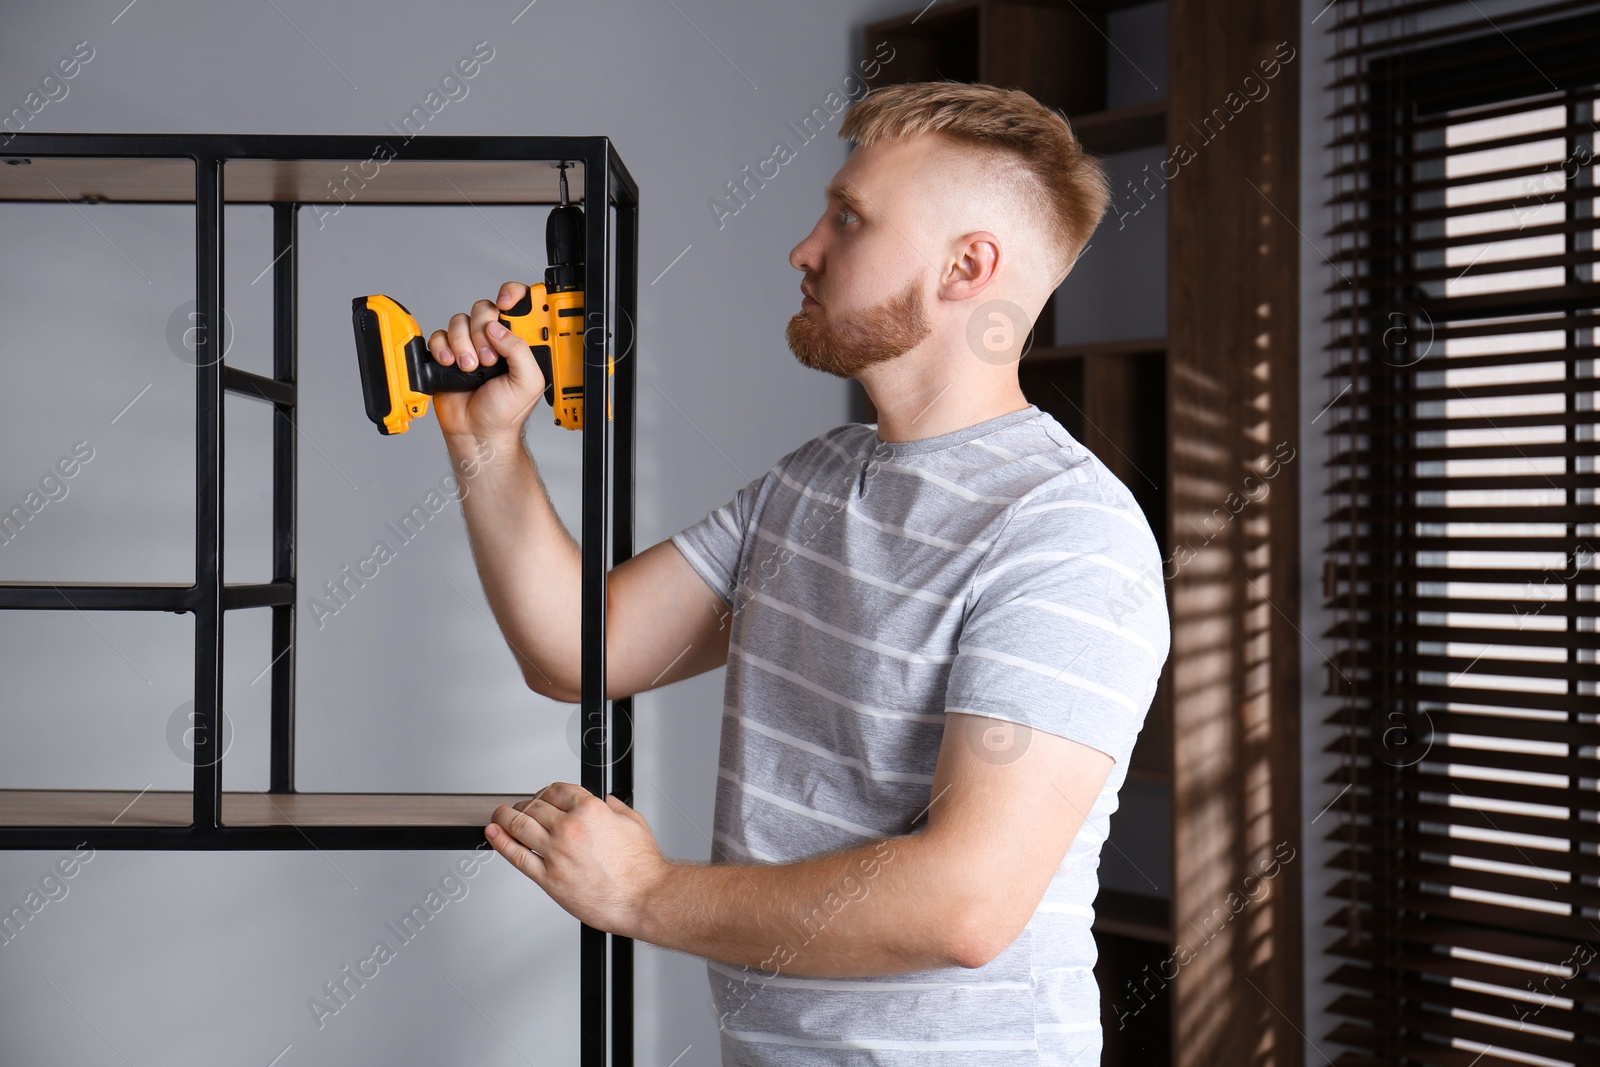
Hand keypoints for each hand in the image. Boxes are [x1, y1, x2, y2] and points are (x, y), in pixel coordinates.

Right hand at [428, 280, 547, 442]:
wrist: (477, 431)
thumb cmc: (505, 412)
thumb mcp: (527, 382)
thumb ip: (520, 350)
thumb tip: (498, 328)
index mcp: (518, 342)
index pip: (518, 305)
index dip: (512, 295)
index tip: (505, 302)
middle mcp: (494, 340)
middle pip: (484, 309)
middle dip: (483, 331)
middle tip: (488, 358)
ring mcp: (470, 345)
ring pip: (460, 321)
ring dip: (463, 344)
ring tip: (470, 368)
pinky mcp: (448, 352)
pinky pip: (440, 334)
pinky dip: (443, 347)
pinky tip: (451, 364)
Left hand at [486, 782, 666, 937]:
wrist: (643, 899)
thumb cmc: (642, 868)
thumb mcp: (634, 823)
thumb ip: (617, 808)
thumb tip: (608, 802)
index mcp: (590, 810)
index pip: (556, 790)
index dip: (545, 792)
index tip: (542, 797)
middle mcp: (570, 828)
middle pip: (534, 806)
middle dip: (525, 804)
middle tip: (520, 808)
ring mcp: (556, 853)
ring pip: (519, 825)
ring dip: (505, 817)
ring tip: (499, 816)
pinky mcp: (549, 879)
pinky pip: (517, 856)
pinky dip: (501, 842)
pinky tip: (494, 834)